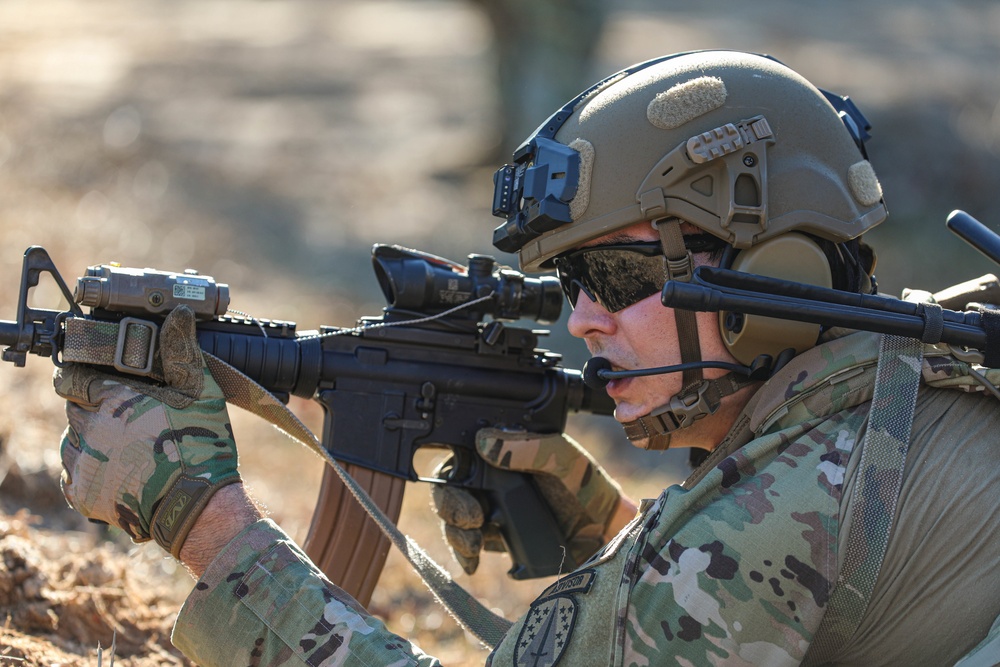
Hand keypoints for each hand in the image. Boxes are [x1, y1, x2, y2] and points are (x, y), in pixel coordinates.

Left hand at [54, 305, 240, 557]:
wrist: (197, 506)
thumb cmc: (201, 445)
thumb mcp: (200, 391)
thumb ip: (182, 351)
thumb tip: (179, 314)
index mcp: (113, 399)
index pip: (73, 379)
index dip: (81, 378)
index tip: (90, 382)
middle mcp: (90, 429)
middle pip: (74, 411)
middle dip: (92, 411)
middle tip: (122, 418)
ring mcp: (83, 464)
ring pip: (70, 443)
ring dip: (88, 441)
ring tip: (122, 447)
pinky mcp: (82, 494)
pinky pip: (73, 475)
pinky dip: (88, 472)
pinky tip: (117, 471)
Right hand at [431, 428, 625, 574]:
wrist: (603, 530)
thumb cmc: (584, 483)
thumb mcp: (559, 457)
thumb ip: (525, 447)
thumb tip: (485, 440)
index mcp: (501, 451)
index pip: (460, 453)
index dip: (452, 467)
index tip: (463, 483)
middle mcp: (489, 478)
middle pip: (449, 487)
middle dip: (451, 505)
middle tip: (472, 519)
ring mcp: (489, 508)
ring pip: (452, 518)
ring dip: (455, 532)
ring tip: (473, 543)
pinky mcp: (494, 537)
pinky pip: (467, 544)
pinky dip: (463, 554)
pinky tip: (472, 561)